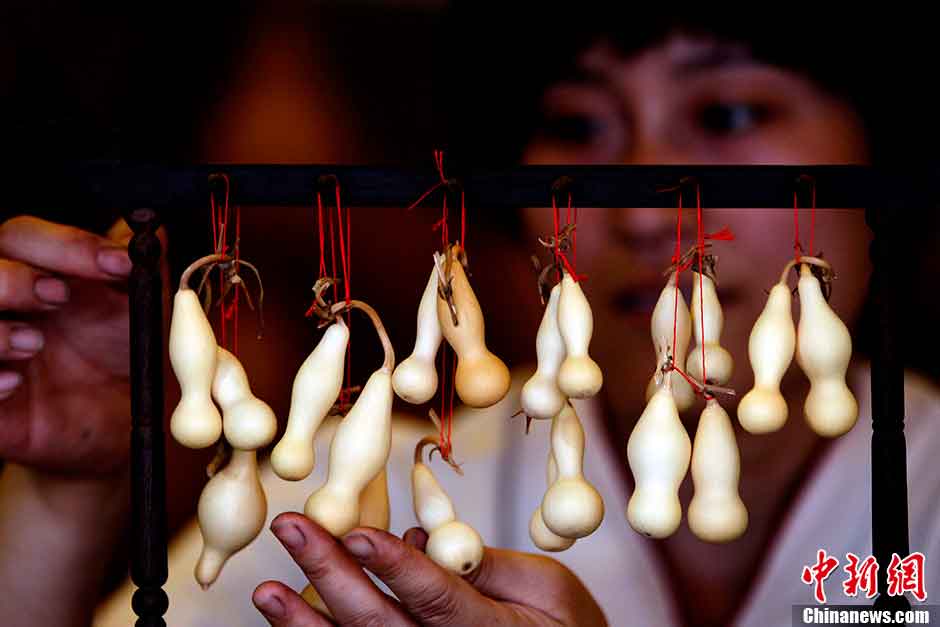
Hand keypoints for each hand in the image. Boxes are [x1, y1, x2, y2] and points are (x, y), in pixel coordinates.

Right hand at [0, 215, 137, 475]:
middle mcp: (8, 306)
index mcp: (43, 274)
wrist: (128, 426)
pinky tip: (15, 384)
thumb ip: (144, 273)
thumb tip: (153, 231)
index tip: (117, 264)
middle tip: (58, 296)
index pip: (24, 236)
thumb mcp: (144, 315)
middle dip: (13, 276)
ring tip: (33, 344)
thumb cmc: (129, 363)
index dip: (66, 243)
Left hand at [252, 513, 607, 625]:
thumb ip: (491, 566)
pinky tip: (286, 620)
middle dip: (330, 574)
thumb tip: (422, 542)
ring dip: (306, 622)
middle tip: (294, 530)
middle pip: (378, 622)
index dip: (393, 567)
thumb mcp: (549, 590)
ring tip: (266, 591)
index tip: (357, 534)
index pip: (433, 597)